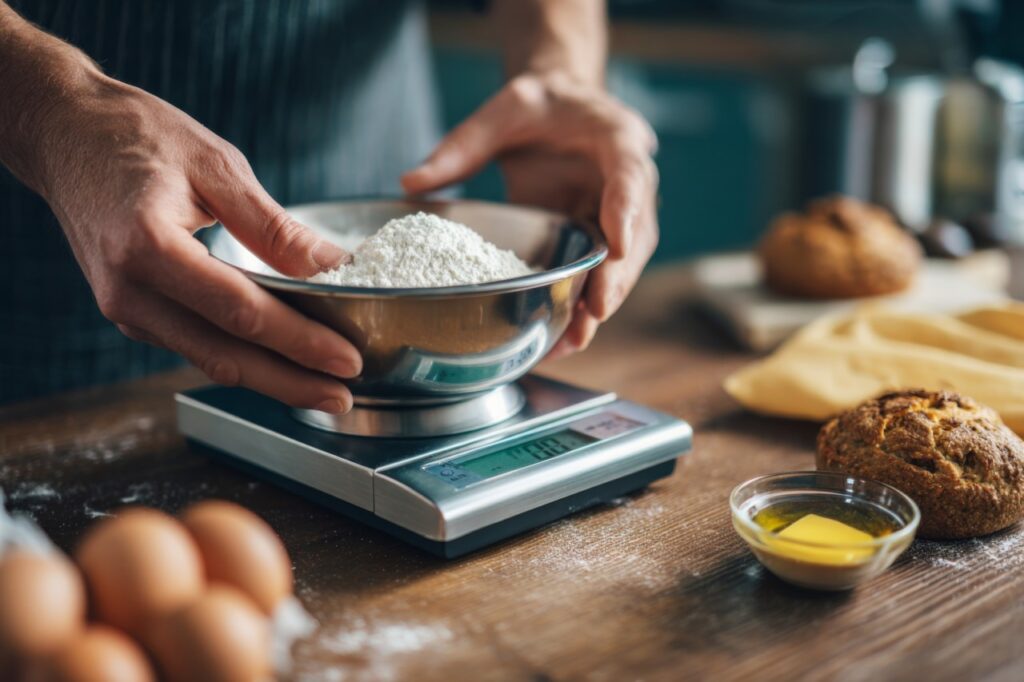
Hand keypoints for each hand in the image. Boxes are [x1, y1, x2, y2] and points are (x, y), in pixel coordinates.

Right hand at [17, 69, 359, 411]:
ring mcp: (126, 308)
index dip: (299, 342)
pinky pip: (196, 345)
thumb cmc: (136, 136)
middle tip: (344, 397)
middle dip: (292, 382)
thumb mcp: (215, 165)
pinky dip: (242, 357)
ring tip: (323, 388)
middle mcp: (130, 290)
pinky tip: (280, 362)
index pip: (241, 313)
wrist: (65, 133)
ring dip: (270, 379)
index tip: (346, 359)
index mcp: (148, 247)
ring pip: (210, 358)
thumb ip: (274, 226)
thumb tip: (334, 267)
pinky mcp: (133, 312)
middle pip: (226, 355)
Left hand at [402, 72, 658, 356]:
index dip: (627, 210)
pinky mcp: (598, 237)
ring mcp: (617, 214)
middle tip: (596, 312)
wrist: (560, 109)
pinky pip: (598, 274)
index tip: (617, 245)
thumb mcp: (504, 108)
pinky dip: (583, 306)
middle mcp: (627, 181)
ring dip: (601, 303)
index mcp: (616, 137)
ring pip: (622, 264)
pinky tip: (562, 337)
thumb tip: (410, 182)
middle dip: (616, 277)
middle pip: (635, 234)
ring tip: (575, 339)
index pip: (630, 174)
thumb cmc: (541, 104)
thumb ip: (465, 143)